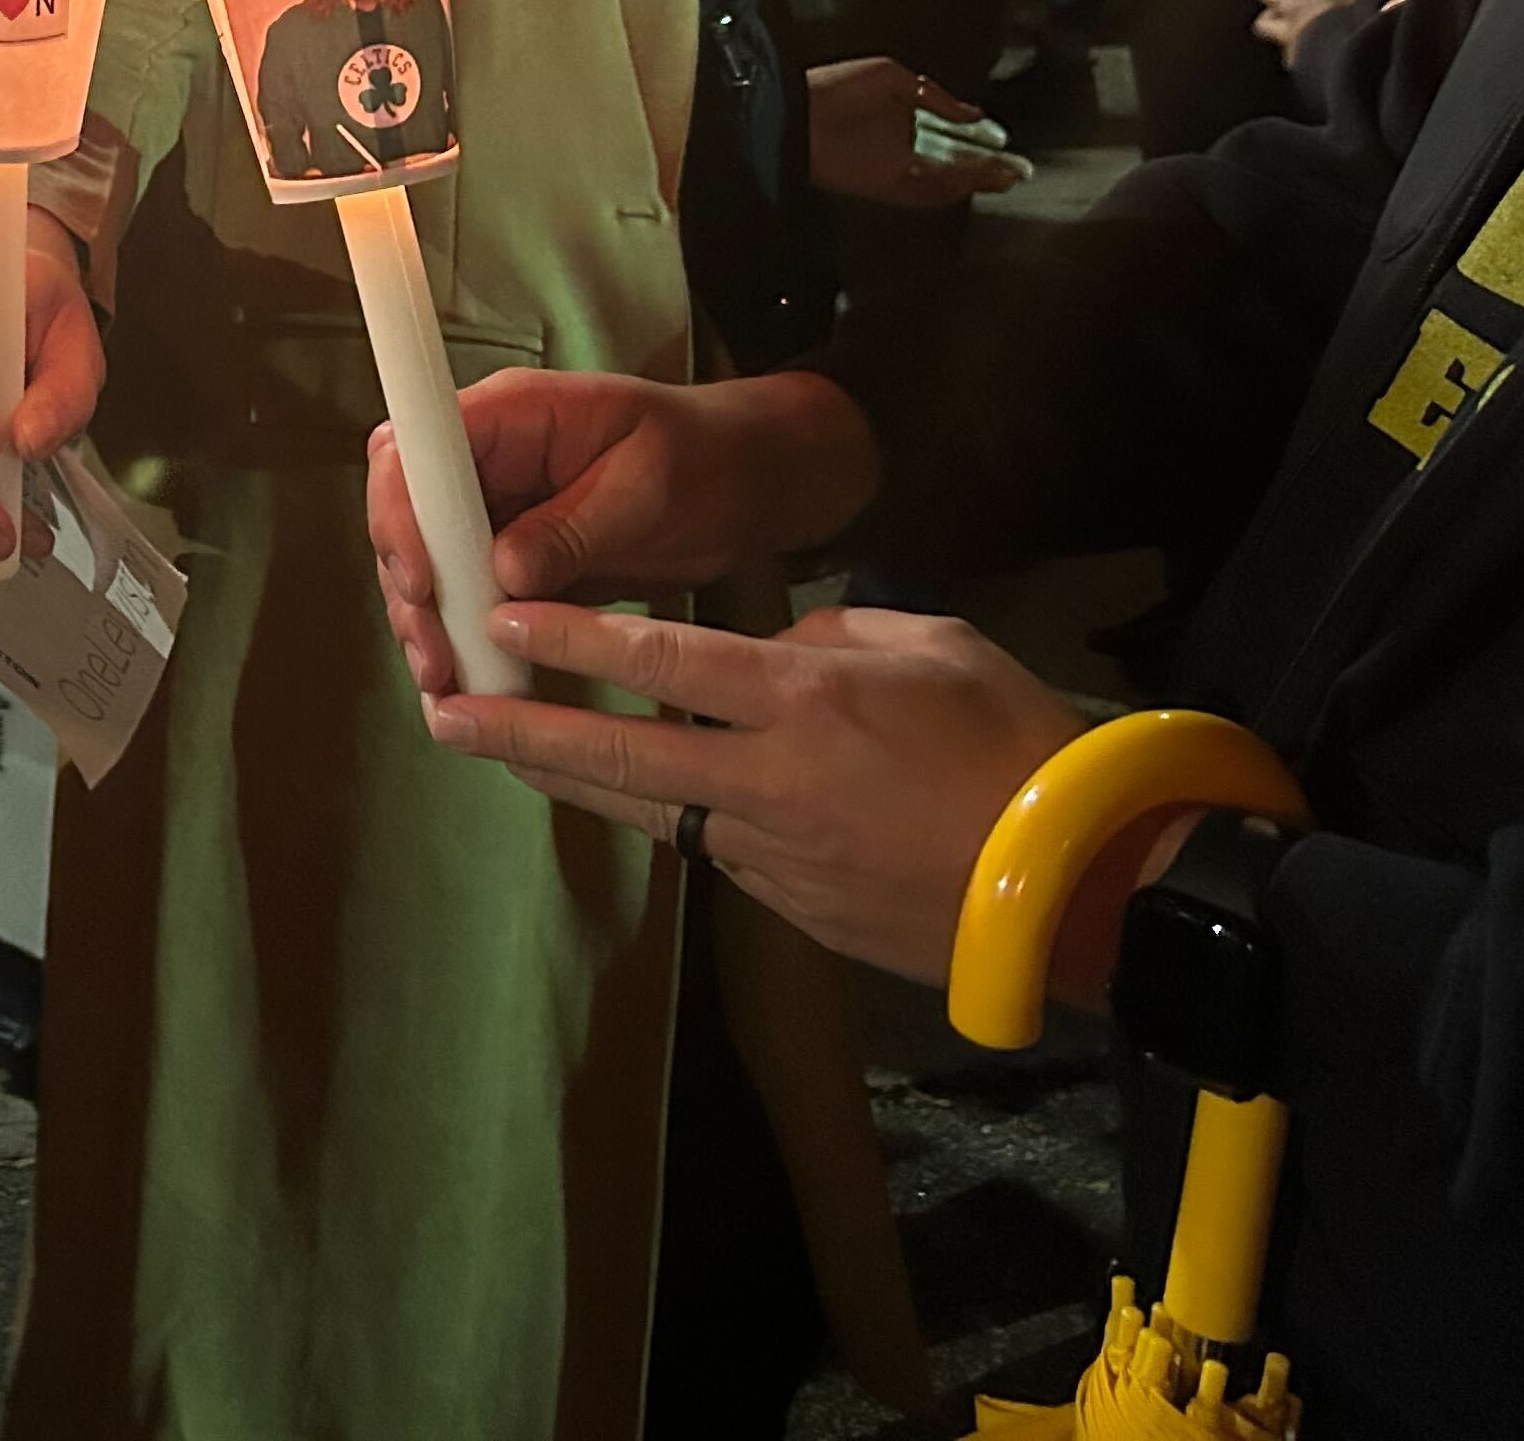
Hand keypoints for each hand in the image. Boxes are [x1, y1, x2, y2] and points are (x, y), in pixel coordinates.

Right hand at [369, 367, 877, 665]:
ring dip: (427, 623)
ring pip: (425, 562)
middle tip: (436, 657)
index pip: (415, 449)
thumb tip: (502, 573)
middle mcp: (487, 456)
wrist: (744, 485)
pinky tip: (466, 682)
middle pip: (405, 513)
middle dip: (409, 588)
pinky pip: (463, 594)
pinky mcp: (507, 554)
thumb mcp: (649, 487)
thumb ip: (575, 526)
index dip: (402, 514)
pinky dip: (460, 638)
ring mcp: (493, 506)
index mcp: (514, 414)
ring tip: (448, 682)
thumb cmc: (705, 460)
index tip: (424, 582)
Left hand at [416, 601, 1104, 990]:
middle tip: (443, 710)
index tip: (497, 618)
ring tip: (495, 752)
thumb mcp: (928, 645)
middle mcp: (766, 778)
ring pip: (645, 807)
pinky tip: (630, 796)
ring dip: (569, 777)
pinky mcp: (792, 905)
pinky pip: (712, 849)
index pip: (656, 661)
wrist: (1080, 882)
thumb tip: (775, 652)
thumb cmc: (1016, 743)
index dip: (567, 637)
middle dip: (518, 728)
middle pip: (613, 751)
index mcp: (801, 699)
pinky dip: (666, 817)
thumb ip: (831, 638)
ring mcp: (773, 852)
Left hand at [806, 57, 1019, 206]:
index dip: (980, 142)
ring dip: (978, 178)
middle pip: (954, 163)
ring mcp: (896, 170)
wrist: (798, 114)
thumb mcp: (891, 78)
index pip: (949, 136)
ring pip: (947, 180)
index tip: (1005, 143)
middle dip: (987, 166)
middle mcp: (903, 149)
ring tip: (1008, 175)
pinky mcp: (887, 186)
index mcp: (903, 120)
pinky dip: (955, 187)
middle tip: (1019, 168)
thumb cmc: (837, 88)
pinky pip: (928, 192)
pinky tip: (979, 179)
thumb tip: (972, 113)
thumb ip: (933, 96)